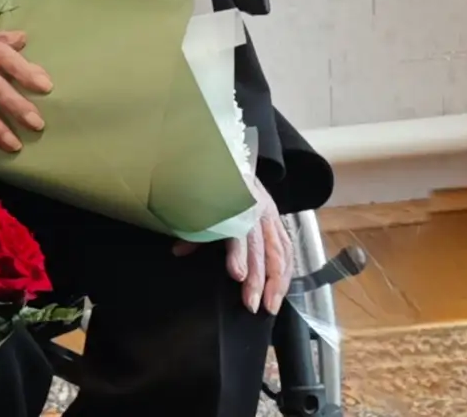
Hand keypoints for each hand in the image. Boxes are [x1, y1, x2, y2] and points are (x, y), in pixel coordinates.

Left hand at [173, 177, 290, 313]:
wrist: (234, 161)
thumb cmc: (215, 186)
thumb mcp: (203, 204)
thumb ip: (195, 229)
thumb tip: (177, 251)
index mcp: (237, 203)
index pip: (239, 233)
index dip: (239, 255)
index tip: (237, 276)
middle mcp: (258, 210)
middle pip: (262, 248)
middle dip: (259, 279)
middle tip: (251, 304)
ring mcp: (271, 215)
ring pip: (280, 252)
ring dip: (278, 282)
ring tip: (271, 305)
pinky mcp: (279, 220)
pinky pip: (288, 248)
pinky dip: (287, 270)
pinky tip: (283, 289)